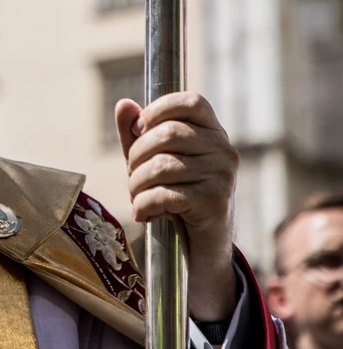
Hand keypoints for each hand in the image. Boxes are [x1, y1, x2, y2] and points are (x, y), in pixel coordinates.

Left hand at [115, 92, 240, 320]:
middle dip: (137, 156)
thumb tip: (123, 104)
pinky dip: (144, 206)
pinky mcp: (215, 203)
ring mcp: (223, 176)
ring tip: (137, 197)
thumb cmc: (174, 196)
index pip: (190, 101)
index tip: (139, 130)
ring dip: (136, 185)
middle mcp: (224, 150)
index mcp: (212, 132)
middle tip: (132, 176)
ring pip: (161, 166)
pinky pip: (165, 194)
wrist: (199, 247)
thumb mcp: (151, 160)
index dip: (158, 110)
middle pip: (167, 134)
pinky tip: (145, 214)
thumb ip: (136, 133)